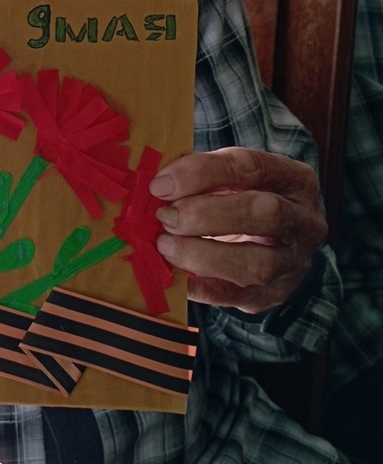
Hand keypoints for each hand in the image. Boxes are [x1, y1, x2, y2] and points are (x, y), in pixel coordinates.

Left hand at [149, 147, 326, 312]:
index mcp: (295, 179)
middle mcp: (305, 222)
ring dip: (203, 255)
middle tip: (166, 217)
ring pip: (257, 264)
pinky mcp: (275, 295)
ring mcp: (295, 263)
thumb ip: (203, 177)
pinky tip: (175, 278)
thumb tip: (158, 186)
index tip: (162, 184)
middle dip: (207, 214)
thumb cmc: (244, 199)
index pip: (251, 167)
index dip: (202, 173)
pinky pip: (237, 297)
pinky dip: (201, 287)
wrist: (273, 242)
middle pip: (264, 213)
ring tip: (166, 246)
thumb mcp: (234, 178)